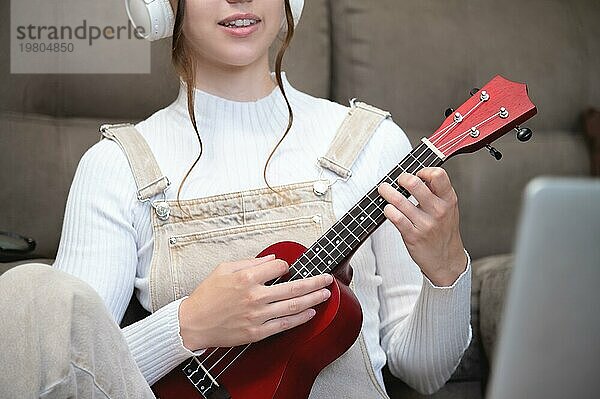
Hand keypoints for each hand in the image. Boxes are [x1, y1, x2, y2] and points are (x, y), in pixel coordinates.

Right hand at [178, 254, 332, 350]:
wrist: (193, 323)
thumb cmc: (207, 296)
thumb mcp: (224, 269)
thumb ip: (251, 262)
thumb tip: (273, 259)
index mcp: (247, 278)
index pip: (279, 267)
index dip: (286, 266)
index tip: (287, 267)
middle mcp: (255, 296)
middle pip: (293, 287)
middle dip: (314, 282)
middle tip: (327, 278)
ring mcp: (257, 316)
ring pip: (293, 306)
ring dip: (313, 299)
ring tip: (325, 293)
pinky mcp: (257, 332)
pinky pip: (284, 325)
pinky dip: (300, 319)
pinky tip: (310, 313)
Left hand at [377, 167, 466, 286]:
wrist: (446, 260)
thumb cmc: (444, 232)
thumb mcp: (449, 209)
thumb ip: (437, 192)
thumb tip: (419, 174)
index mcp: (448, 200)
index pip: (438, 175)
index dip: (423, 170)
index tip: (417, 174)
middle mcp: (438, 210)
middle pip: (414, 183)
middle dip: (401, 178)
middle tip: (398, 181)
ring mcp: (425, 224)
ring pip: (399, 200)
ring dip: (387, 192)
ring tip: (384, 190)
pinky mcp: (412, 235)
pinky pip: (395, 217)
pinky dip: (388, 210)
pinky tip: (388, 209)